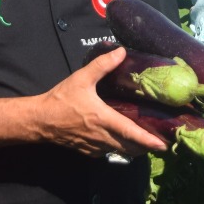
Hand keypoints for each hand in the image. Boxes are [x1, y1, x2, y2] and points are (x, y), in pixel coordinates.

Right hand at [38, 48, 167, 157]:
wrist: (40, 120)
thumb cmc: (61, 100)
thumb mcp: (81, 78)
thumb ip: (102, 65)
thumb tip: (121, 51)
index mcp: (103, 119)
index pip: (131, 133)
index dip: (148, 140)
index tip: (163, 144)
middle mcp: (102, 137)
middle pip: (131, 147)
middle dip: (146, 146)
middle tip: (160, 139)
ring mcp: (95, 147)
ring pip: (121, 151)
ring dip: (134, 148)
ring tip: (146, 141)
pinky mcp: (88, 152)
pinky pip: (109, 152)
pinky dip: (120, 148)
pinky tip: (122, 139)